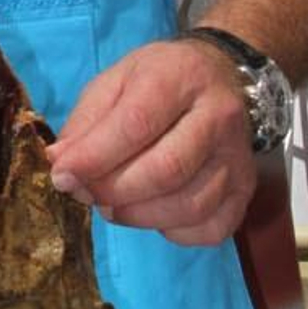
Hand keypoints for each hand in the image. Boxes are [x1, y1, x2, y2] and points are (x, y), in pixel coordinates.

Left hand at [45, 39, 256, 247]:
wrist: (222, 76)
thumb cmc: (159, 79)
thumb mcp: (115, 81)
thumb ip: (86, 122)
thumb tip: (60, 164)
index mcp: (179, 77)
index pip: (136, 124)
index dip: (94, 158)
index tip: (63, 175)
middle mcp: (218, 116)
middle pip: (166, 170)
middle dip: (114, 191)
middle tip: (87, 193)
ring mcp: (237, 157)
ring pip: (189, 205)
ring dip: (139, 216)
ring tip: (113, 205)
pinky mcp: (246, 190)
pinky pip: (211, 228)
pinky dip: (174, 232)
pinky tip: (153, 213)